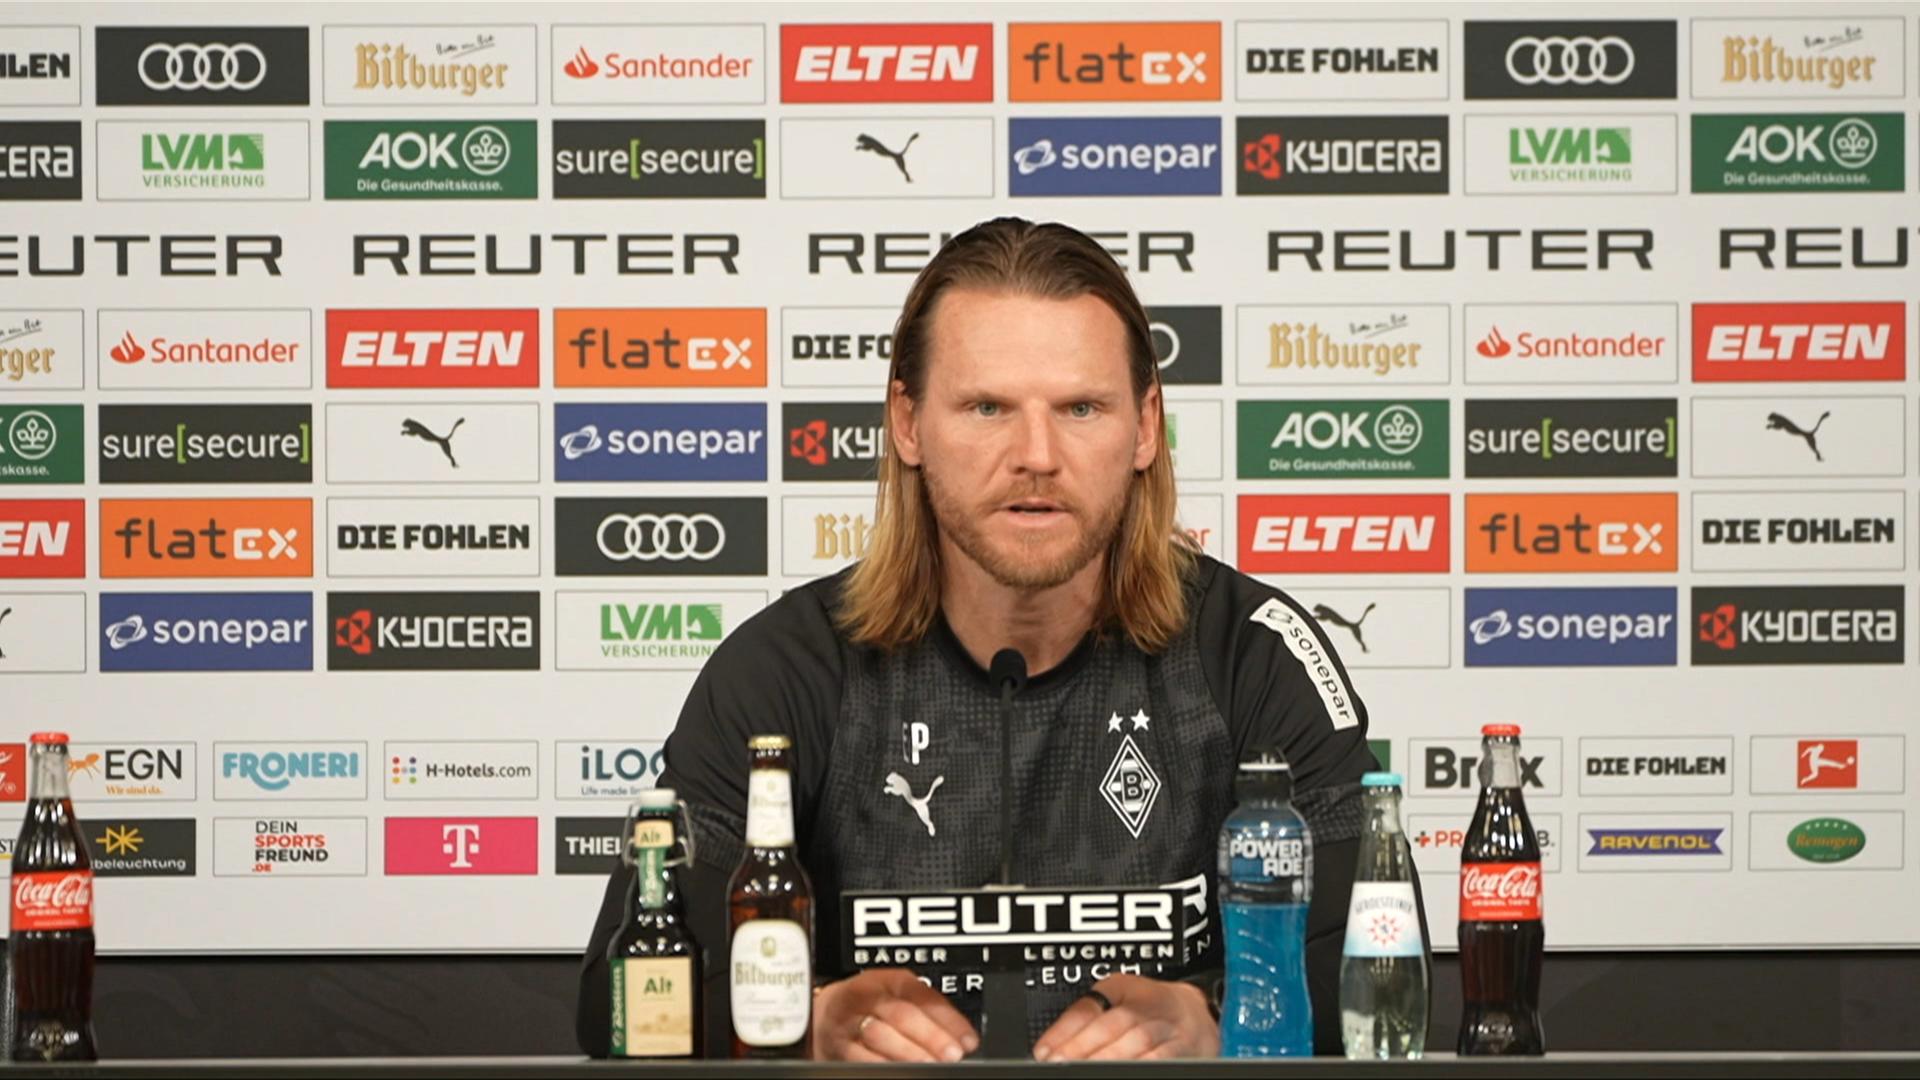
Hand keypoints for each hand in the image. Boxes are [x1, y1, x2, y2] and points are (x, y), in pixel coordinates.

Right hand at [811, 968, 979, 1062]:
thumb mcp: (897, 998)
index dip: (948, 1019)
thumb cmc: (870, 1006)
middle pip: (901, 1014)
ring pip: (879, 1035)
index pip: (922, 995)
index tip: (968, 1040)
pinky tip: (898, 1071)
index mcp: (889, 980)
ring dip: (907, 1052)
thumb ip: (928, 1013)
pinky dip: (880, 1065)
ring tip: (928, 1065)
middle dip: (930, 1036)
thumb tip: (964, 1039)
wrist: (825, 1015)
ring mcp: (850, 1021)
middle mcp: (868, 996)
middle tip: (951, 1054)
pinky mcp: (838, 1046)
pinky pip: (859, 1056)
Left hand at [1032, 974, 1218, 1060]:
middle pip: (1111, 1024)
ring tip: (1086, 1069)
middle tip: (1060, 1062)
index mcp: (1121, 987)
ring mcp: (1165, 1026)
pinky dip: (1143, 1064)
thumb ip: (1087, 1017)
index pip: (1087, 1007)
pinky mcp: (1182, 1047)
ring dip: (1109, 1058)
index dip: (1064, 1030)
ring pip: (1135, 1041)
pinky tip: (1126, 1072)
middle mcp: (1144, 1004)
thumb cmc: (1150, 1006)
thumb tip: (1051, 1045)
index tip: (1044, 1050)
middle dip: (1082, 1046)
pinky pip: (1160, 1057)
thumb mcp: (1119, 998)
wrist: (1197, 1011)